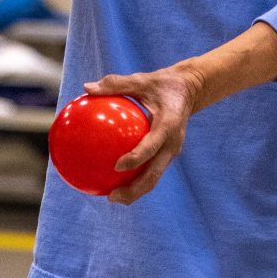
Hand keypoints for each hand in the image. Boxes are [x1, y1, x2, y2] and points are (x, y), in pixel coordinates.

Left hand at [85, 65, 204, 204]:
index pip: (151, 146)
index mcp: (168, 125)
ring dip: (135, 192)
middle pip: (154, 175)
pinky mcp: (167, 155)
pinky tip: (115, 181)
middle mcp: (171, 144)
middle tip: (112, 197)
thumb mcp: (141, 79)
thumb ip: (115, 84)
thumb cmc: (162, 84)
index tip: (117, 166)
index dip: (136, 158)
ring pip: (153, 178)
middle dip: (135, 190)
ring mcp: (170, 152)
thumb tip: (87, 88)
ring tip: (112, 198)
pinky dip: (135, 180)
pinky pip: (151, 171)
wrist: (189, 91)